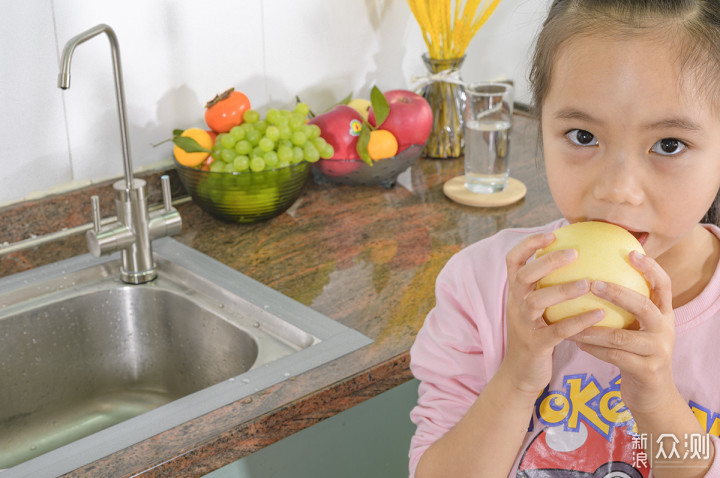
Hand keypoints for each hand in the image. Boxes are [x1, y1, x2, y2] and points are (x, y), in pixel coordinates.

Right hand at [501, 233, 604, 396]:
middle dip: (546, 261)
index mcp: (516, 293)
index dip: (529, 244)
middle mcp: (515, 305)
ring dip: (562, 290)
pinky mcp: (535, 345)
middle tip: (574, 252)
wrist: (520, 374)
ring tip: (588, 283)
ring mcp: (523, 325)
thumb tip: (582, 259)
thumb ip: (549, 286)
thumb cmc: (537, 334)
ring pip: (536, 301)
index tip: (553, 234)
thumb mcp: (537, 308)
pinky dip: (577, 322)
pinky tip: (600, 314)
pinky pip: (557, 331)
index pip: (513, 261)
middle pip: (523, 276)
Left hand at [569, 251, 676, 413]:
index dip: (650, 268)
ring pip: (621, 336)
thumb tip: (593, 272)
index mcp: (664, 315)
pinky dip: (593, 347)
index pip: (663, 285)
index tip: (631, 252)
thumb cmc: (636, 353)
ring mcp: (658, 352)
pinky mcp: (647, 372)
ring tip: (569, 317)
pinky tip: (576, 341)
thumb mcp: (637, 328)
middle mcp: (665, 330)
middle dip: (618, 293)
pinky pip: (613, 356)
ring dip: (592, 326)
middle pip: (644, 306)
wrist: (652, 396)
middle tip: (592, 283)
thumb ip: (625, 306)